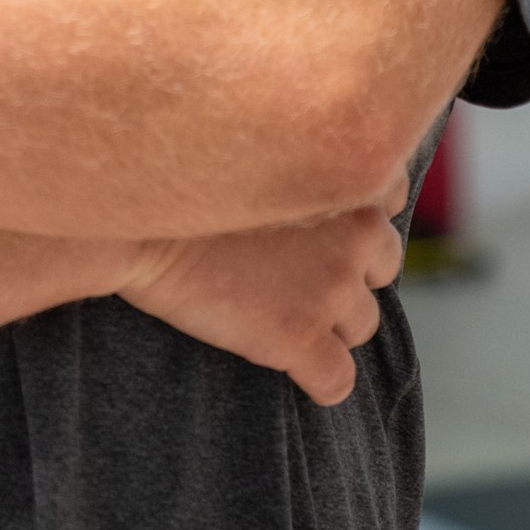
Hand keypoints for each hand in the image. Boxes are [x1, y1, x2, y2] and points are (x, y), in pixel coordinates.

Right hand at [121, 182, 406, 404]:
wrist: (139, 222)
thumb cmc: (186, 177)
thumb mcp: (262, 147)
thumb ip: (306, 164)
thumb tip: (319, 187)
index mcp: (346, 179)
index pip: (389, 199)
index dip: (353, 212)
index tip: (316, 216)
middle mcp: (354, 235)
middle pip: (382, 266)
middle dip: (349, 270)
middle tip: (295, 269)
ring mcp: (331, 290)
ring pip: (363, 325)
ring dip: (331, 322)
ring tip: (280, 311)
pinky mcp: (300, 339)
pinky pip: (338, 382)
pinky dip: (319, 381)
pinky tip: (287, 364)